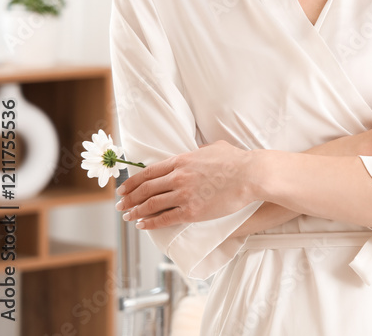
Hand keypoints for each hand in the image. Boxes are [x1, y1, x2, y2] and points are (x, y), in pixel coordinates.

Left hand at [114, 139, 255, 229]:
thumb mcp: (213, 147)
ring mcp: (184, 195)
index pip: (148, 173)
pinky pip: (164, 219)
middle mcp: (178, 177)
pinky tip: (142, 224)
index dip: (132, 182)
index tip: (123, 189)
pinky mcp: (192, 211)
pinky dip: (150, 223)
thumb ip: (198, 151)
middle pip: (145, 189)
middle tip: (120, 205)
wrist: (251, 175)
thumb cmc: (236, 160)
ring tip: (128, 216)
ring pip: (151, 205)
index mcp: (181, 160)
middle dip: (129, 198)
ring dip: (136, 211)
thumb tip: (193, 152)